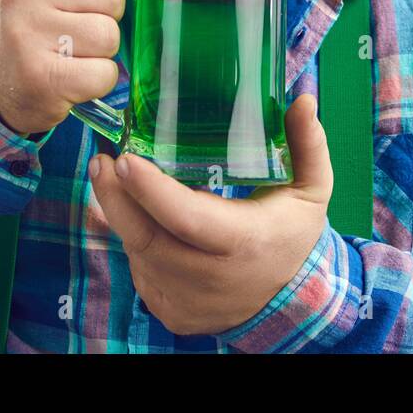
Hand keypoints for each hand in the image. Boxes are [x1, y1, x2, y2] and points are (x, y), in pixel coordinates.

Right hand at [0, 0, 136, 134]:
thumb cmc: (28, 19)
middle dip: (107, 13)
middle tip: (77, 25)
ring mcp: (25, 34)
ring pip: (108, 34)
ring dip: (101, 49)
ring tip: (72, 50)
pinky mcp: (40, 77)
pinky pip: (103, 73)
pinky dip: (97, 79)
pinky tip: (71, 76)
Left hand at [89, 93, 331, 336]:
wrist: (289, 302)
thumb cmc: (292, 233)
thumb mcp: (311, 188)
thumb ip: (307, 144)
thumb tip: (303, 99)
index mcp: (244, 242)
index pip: (187, 217)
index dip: (151, 189)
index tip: (124, 158)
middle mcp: (211, 278)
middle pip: (147, 237)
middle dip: (116, 198)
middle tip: (101, 163)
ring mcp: (187, 301)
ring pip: (139, 253)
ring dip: (127, 218)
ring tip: (124, 184)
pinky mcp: (171, 314)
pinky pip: (141, 272)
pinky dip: (139, 244)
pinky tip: (145, 221)